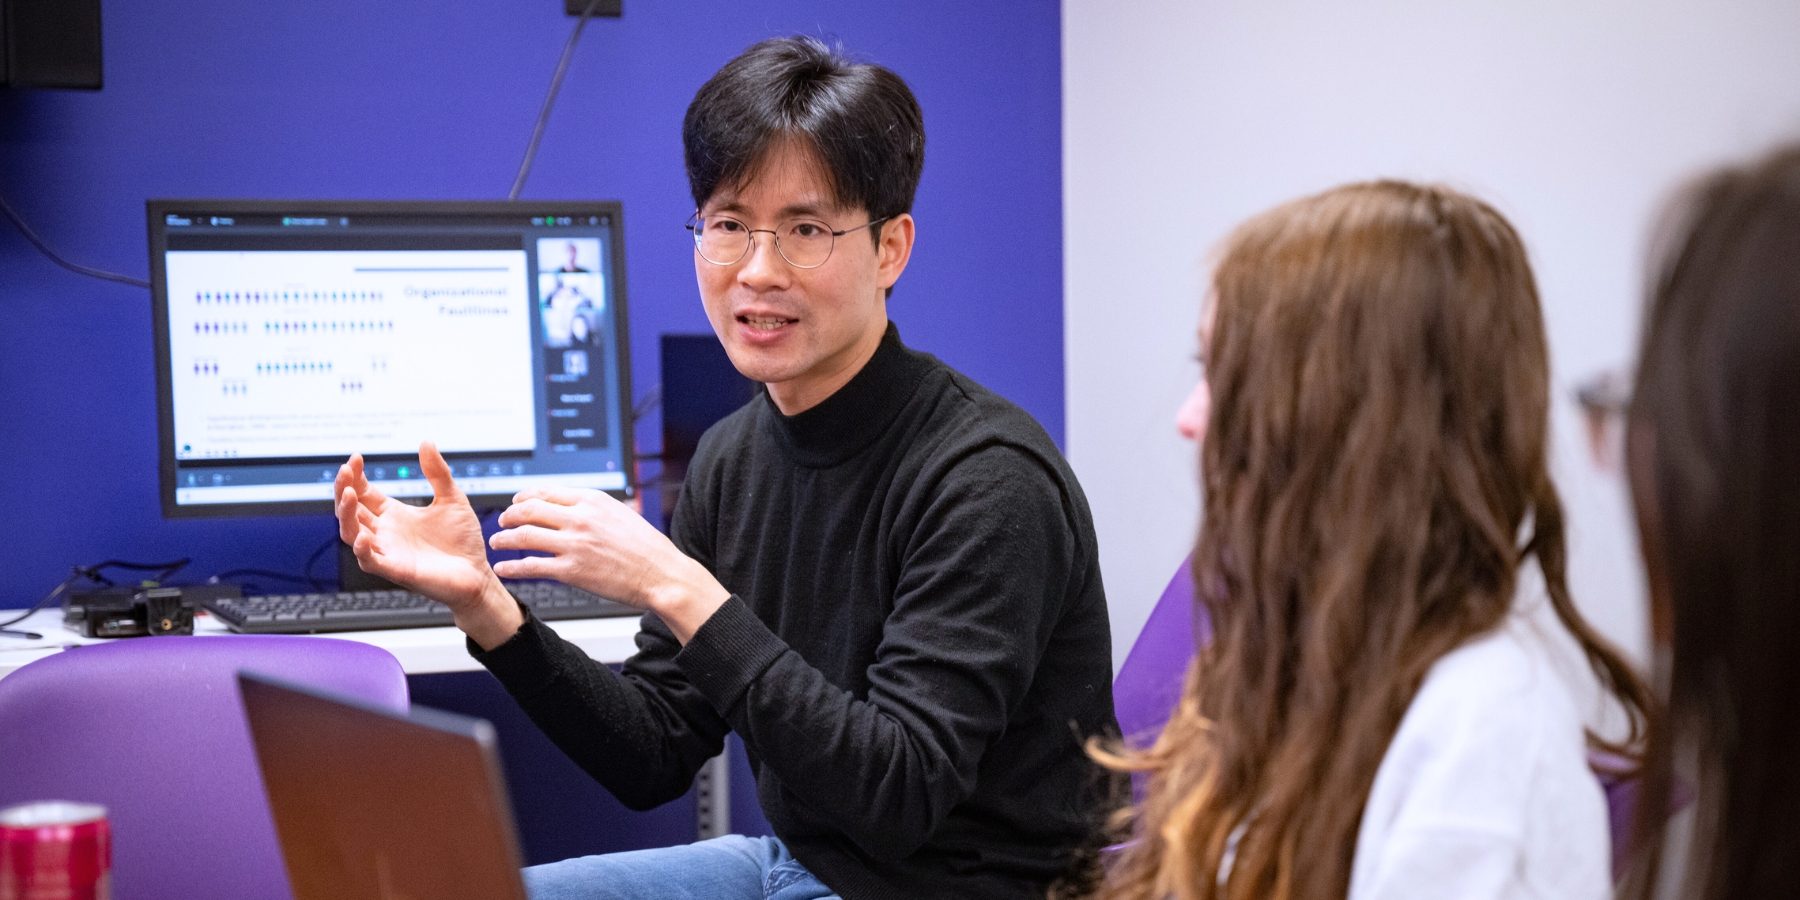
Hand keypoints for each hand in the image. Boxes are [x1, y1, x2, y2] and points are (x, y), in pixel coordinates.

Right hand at [335, 443, 520, 647]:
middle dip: (343, 490)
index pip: (363, 493)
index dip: (355, 476)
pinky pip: (370, 561)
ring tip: (347, 494)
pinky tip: (362, 535)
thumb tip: (426, 442)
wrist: (478, 574)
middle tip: (344, 471)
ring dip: (345, 514)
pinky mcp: (396, 570)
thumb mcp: (452, 499)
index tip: (356, 458)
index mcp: (395, 515)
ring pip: (351, 533)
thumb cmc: (463, 542)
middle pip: (350, 510)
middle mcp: (386, 533)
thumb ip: (438, 473)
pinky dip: (362, 549)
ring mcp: (388, 551)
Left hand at [490, 488, 728, 642]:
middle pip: (530, 509)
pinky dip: (513, 567)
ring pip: (525, 536)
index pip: (547, 491)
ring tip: (499, 543)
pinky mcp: (572, 571)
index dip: (525, 496)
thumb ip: (595, 508)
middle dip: (510, 515)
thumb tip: (575, 505)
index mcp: (593, 500)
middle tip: (503, 521)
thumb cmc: (648, 548)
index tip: (517, 502)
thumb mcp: (622, 513)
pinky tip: (504, 569)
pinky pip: (532, 566)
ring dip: (506, 539)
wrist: (663, 574)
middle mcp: (581, 518)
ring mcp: (575, 544)